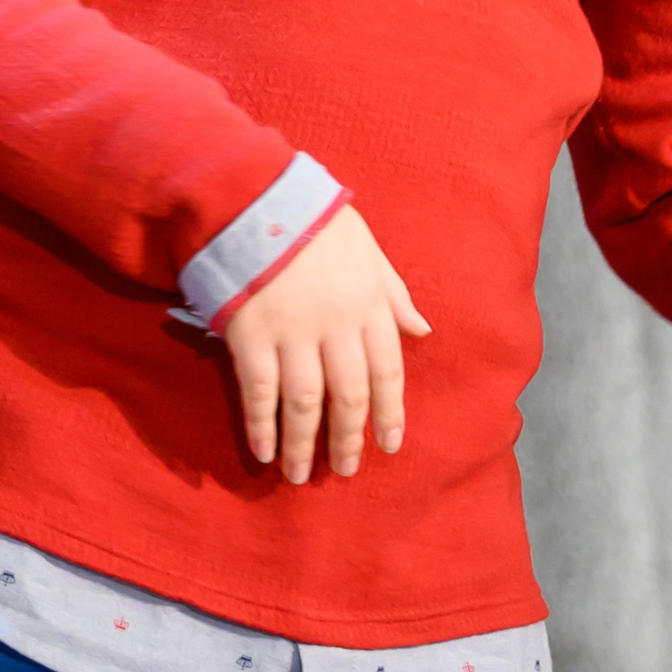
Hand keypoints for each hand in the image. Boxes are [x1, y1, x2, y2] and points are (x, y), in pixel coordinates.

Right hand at [221, 207, 429, 485]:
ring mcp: (291, 332)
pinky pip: (258, 390)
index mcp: (369, 304)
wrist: (251, 194)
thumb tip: (422, 330)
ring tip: (300, 476)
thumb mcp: (366, 246)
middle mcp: (336, 325)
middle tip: (343, 471)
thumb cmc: (310, 217)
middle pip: (348, 397)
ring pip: (304, 403)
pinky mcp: (249, 332)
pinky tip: (263, 451)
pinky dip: (261, 424)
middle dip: (347, 440)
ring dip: (303, 445)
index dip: (390, 414)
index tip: (389, 446)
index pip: (388, 372)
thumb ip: (393, 291)